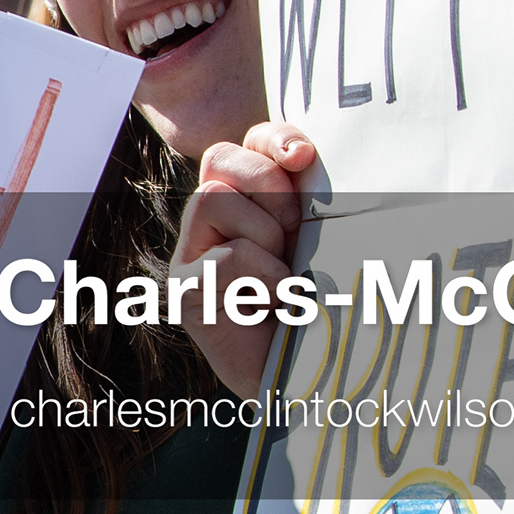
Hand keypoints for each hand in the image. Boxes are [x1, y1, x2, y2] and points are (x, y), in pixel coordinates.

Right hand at [175, 122, 316, 393]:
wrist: (318, 376)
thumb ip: (311, 189)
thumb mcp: (326, 233)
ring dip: (265, 235)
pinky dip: (263, 276)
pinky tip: (276, 302)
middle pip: (221, 158)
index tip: (303, 157)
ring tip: (284, 276)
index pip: (248, 141)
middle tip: (298, 235)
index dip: (273, 138)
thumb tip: (299, 154)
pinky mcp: (185, 291)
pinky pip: (226, 257)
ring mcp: (192, 255)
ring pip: (213, 199)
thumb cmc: (328, 304)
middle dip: (270, 189)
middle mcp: (212, 223)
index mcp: (249, 201)